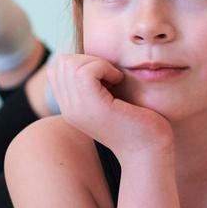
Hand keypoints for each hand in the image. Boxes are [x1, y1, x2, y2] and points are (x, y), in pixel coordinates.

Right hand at [45, 52, 173, 157]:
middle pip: (61, 62)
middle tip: (111, 75)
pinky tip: (118, 80)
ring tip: (114, 78)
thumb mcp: (111, 97)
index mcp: (70, 106)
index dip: (80, 61)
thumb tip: (91, 55)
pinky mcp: (93, 107)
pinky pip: (86, 71)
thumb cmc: (138, 123)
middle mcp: (68, 109)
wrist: (149, 152)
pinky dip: (104, 67)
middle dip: (88, 58)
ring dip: (97, 63)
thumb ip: (97, 81)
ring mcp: (78, 109)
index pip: (56, 68)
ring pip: (71, 64)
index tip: (103, 75)